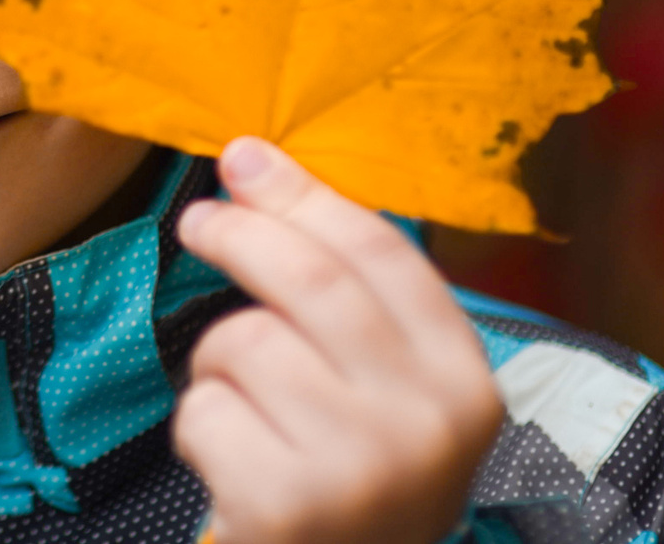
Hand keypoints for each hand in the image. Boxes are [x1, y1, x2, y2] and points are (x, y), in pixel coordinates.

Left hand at [173, 138, 500, 543]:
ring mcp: (362, 468)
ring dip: (218, 365)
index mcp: (465, 382)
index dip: (302, 196)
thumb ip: (342, 288)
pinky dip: (199, 428)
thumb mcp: (383, 388)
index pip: (380, 254)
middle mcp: (428, 424)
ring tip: (246, 409)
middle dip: (238, 234)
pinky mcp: (288, 505)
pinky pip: (204, 410)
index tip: (244, 158)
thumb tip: (250, 160)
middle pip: (307, 278)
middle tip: (198, 223)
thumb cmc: (351, 474)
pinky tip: (234, 465)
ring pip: (244, 342)